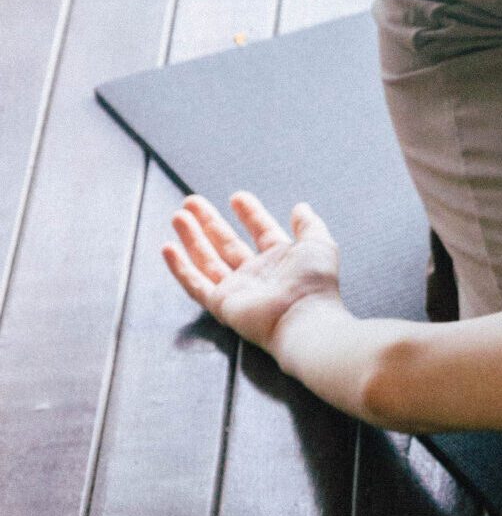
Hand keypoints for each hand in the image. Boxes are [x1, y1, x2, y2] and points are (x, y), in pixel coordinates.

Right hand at [161, 191, 342, 359]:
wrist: (303, 318)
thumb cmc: (314, 284)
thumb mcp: (318, 244)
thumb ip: (309, 225)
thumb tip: (301, 207)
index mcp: (282, 260)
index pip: (261, 232)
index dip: (250, 214)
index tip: (237, 197)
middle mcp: (258, 274)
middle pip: (227, 243)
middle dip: (209, 222)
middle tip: (192, 201)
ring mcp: (238, 290)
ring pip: (208, 260)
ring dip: (192, 238)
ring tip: (178, 216)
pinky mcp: (222, 304)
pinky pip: (195, 285)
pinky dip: (180, 268)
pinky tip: (168, 248)